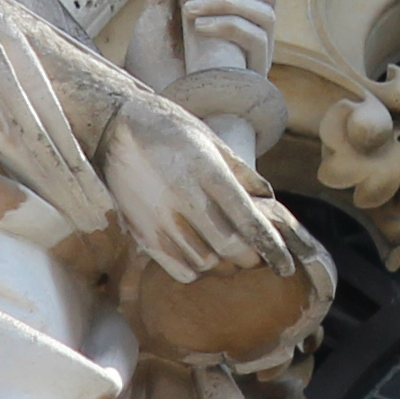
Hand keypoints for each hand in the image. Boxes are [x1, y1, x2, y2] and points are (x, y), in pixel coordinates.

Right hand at [104, 94, 294, 280]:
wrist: (114, 128)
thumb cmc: (169, 131)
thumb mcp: (211, 141)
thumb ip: (242, 172)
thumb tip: (268, 200)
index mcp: (208, 173)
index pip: (249, 221)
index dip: (272, 249)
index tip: (286, 266)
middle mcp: (184, 199)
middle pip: (230, 249)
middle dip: (250, 259)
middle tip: (255, 256)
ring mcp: (160, 219)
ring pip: (205, 263)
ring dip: (224, 265)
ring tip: (227, 253)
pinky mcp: (141, 232)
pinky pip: (178, 268)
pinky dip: (197, 270)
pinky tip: (201, 255)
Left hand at [165, 0, 275, 83]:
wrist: (153, 105)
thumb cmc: (157, 60)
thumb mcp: (160, 5)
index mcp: (231, 2)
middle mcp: (249, 20)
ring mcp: (256, 44)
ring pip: (264, 2)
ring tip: (188, 6)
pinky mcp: (255, 69)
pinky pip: (256, 34)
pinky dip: (228, 23)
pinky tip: (198, 27)